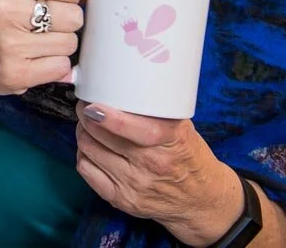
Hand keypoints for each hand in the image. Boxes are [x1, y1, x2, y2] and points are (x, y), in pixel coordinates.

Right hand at [0, 0, 83, 102]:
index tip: (62, 2)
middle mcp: (7, 8)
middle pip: (74, 15)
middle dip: (68, 24)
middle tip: (47, 28)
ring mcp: (11, 43)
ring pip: (70, 43)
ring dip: (61, 47)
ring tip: (37, 45)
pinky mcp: (16, 72)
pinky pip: (62, 67)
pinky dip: (55, 67)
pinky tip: (35, 61)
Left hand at [75, 102, 243, 245]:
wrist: (202, 200)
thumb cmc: (189, 156)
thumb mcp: (183, 128)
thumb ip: (156, 110)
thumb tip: (119, 86)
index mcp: (170, 141)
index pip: (130, 127)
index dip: (105, 115)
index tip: (92, 104)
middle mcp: (150, 165)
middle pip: (99, 135)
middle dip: (86, 116)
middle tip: (86, 106)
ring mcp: (134, 185)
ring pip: (89, 150)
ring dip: (83, 133)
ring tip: (89, 125)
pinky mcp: (121, 199)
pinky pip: (86, 171)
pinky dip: (84, 155)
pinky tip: (92, 147)